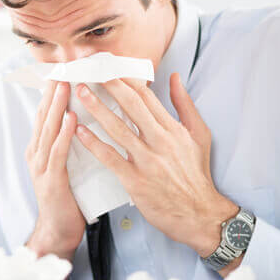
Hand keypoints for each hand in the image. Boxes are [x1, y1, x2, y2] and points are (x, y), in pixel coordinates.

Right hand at [25, 80, 84, 260]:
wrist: (59, 230)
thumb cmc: (68, 196)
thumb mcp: (67, 163)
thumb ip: (70, 141)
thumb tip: (84, 115)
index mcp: (41, 147)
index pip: (47, 112)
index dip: (53, 90)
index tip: (64, 68)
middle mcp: (37, 153)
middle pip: (44, 115)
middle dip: (53, 90)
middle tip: (63, 66)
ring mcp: (41, 166)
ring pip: (48, 129)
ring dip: (57, 106)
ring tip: (66, 84)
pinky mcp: (51, 180)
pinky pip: (58, 153)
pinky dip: (65, 134)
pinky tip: (73, 119)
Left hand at [73, 73, 238, 263]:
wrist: (200, 214)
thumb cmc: (197, 174)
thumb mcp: (199, 135)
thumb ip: (185, 105)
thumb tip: (174, 77)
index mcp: (173, 129)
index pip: (147, 96)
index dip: (127, 79)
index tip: (110, 66)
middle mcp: (160, 142)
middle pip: (131, 106)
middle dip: (110, 85)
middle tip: (91, 71)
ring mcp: (147, 161)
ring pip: (118, 129)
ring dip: (97, 109)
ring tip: (80, 93)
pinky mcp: (135, 181)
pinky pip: (111, 158)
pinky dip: (94, 143)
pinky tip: (79, 130)